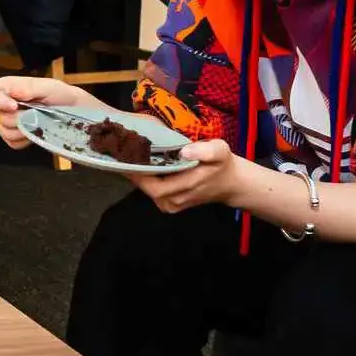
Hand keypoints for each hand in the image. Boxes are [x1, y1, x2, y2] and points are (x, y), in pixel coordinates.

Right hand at [0, 75, 99, 148]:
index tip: (14, 106)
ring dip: (25, 129)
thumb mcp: (48, 86)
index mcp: (7, 88)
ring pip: (5, 132)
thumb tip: (12, 92)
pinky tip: (36, 131)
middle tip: (38, 113)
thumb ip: (28, 88)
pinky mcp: (12, 138)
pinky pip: (12, 143)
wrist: (71, 111)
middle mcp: (2, 105)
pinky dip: (26, 139)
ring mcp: (5, 123)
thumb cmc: (60, 95)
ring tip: (39, 121)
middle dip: (20, 117)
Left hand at [135, 138, 264, 212]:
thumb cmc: (222, 165)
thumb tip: (185, 152)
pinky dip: (146, 180)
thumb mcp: (220, 151)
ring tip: (131, 156)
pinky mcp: (169, 205)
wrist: (230, 183)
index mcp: (185, 187)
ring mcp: (171, 205)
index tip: (126, 157)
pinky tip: (143, 165)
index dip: (138, 174)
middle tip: (125, 152)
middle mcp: (174, 200)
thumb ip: (206, 151)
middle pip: (146, 188)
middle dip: (135, 172)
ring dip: (139, 175)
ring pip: (147, 190)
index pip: (153, 186)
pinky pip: (152, 192)